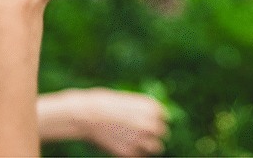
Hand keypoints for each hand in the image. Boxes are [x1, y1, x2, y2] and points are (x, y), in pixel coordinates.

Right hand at [38, 88, 169, 155]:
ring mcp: (141, 140)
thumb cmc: (106, 104)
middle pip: (163, 133)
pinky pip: (141, 156)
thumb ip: (143, 110)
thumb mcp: (129, 100)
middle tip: (145, 134)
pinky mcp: (130, 153)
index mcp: (151, 108)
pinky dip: (136, 152)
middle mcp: (150, 124)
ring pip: (157, 148)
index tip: (149, 122)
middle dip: (155, 134)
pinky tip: (126, 146)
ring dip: (150, 146)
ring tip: (139, 143)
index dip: (156, 120)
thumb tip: (153, 119)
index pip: (164, 117)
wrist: (88, 115)